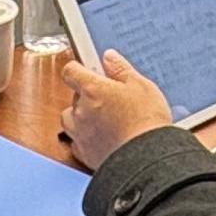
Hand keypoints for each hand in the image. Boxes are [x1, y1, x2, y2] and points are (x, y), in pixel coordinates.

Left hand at [59, 52, 174, 170]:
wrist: (146, 158)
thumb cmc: (146, 122)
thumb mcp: (141, 86)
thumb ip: (121, 70)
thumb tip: (110, 58)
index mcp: (93, 89)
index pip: (71, 71)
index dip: (77, 68)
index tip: (86, 69)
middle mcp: (81, 111)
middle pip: (73, 97)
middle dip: (86, 96)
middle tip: (107, 97)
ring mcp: (80, 134)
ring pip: (69, 120)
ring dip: (79, 117)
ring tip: (101, 118)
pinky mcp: (85, 154)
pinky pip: (76, 142)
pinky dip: (84, 138)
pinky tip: (100, 138)